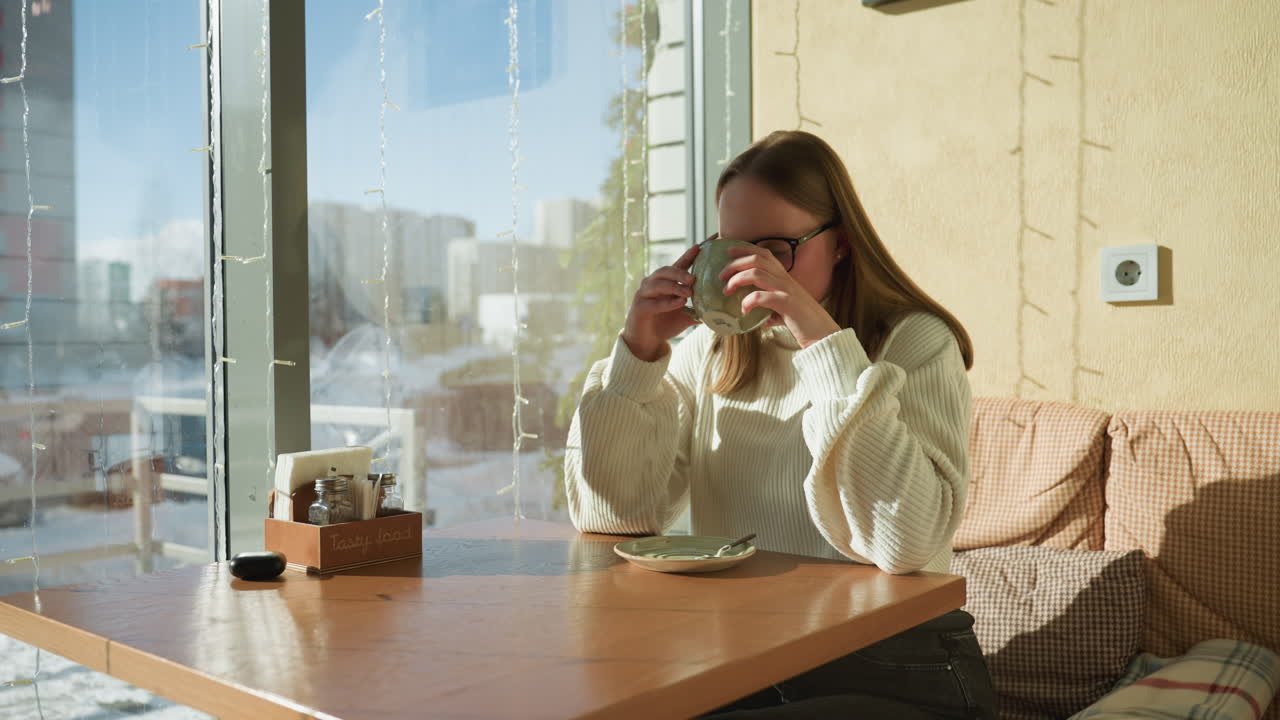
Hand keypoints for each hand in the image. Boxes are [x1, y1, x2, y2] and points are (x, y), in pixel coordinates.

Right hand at [621, 244, 700, 361]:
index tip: (704, 245)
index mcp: (667, 282)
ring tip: (688, 292)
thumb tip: (721, 309)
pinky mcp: (639, 307)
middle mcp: (653, 284)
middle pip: (666, 271)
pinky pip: (653, 303)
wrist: (645, 341)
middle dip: (680, 273)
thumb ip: (699, 309)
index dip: (690, 254)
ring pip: (658, 284)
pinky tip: (679, 303)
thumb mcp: (685, 316)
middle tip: (694, 279)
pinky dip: (666, 303)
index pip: (680, 264)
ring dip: (674, 287)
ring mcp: (644, 294)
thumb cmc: (665, 324)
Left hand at [719, 245, 840, 348]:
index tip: (728, 252)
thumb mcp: (785, 312)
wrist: (824, 335)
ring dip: (737, 280)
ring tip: (727, 291)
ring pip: (757, 274)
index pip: (764, 254)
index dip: (745, 250)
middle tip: (721, 276)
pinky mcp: (787, 304)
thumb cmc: (805, 324)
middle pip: (757, 260)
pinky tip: (744, 310)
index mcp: (785, 278)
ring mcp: (787, 290)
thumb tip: (757, 317)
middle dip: (735, 264)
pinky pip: (762, 297)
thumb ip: (770, 311)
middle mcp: (786, 280)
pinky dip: (749, 301)